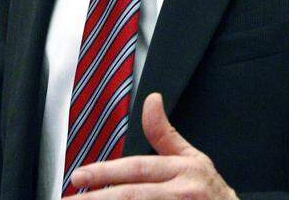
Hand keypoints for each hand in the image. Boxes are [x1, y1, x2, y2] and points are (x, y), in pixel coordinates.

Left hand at [68, 92, 238, 198]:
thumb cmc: (210, 192)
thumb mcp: (192, 158)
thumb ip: (165, 133)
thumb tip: (151, 99)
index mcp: (183, 170)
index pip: (137, 169)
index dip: (106, 172)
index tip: (78, 176)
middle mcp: (183, 193)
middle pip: (133, 196)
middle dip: (100, 198)